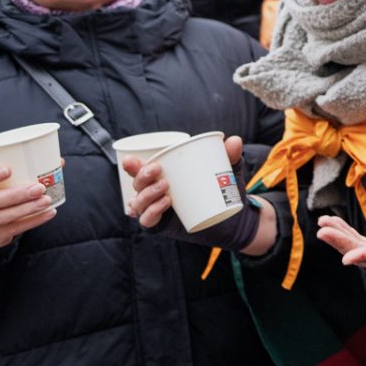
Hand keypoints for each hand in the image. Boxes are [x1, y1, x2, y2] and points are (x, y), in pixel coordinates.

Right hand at [0, 164, 59, 249]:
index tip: (8, 170)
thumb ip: (19, 172)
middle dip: (15, 195)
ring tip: (46, 200)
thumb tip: (58, 161)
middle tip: (39, 188)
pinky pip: (13, 229)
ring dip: (26, 209)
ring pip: (0, 217)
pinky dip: (33, 221)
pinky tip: (49, 213)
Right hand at [128, 135, 243, 227]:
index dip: (132, 165)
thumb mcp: (228, 171)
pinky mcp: (164, 225)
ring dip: (146, 195)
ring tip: (166, 189)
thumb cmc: (225, 190)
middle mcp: (156, 192)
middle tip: (158, 170)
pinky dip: (151, 213)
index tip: (131, 160)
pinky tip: (163, 205)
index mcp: (164, 176)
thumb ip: (230, 156)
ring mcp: (158, 209)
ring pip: (139, 203)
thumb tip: (235, 140)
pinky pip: (148, 221)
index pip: (141, 170)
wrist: (234, 217)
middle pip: (137, 185)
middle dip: (141, 177)